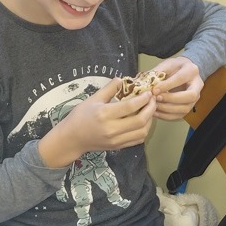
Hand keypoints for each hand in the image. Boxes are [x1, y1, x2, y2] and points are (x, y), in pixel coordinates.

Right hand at [38, 77, 156, 167]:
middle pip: (140, 120)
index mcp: (104, 114)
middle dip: (150, 109)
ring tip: (149, 110)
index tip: (148, 93)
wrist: (71, 138)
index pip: (130, 106)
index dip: (143, 99)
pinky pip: (137, 140)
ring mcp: (116, 140)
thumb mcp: (92, 99)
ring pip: (142, 132)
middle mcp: (112, 129)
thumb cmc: (80, 116)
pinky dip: (144, 130)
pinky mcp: (118, 147)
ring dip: (149, 120)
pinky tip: (143, 121)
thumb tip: (121, 79)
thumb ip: (109, 89)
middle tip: (153, 100)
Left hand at [150, 57, 203, 120]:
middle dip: (171, 99)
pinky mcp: (189, 107)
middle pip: (190, 96)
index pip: (181, 79)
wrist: (183, 71)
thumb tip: (146, 85)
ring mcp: (195, 98)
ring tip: (154, 106)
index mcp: (191, 71)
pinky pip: (180, 115)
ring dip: (168, 109)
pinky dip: (166, 116)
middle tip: (156, 98)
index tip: (154, 90)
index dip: (167, 85)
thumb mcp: (166, 64)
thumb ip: (157, 72)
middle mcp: (197, 85)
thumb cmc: (174, 67)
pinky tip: (156, 113)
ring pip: (185, 108)